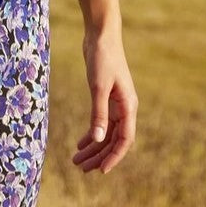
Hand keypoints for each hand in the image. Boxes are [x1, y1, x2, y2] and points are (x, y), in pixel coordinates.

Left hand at [72, 28, 137, 174]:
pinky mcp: (105, 98)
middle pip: (114, 140)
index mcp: (128, 107)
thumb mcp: (98, 87)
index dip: (114, 157)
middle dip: (99, 156)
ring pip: (106, 133)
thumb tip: (98, 139)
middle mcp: (125, 108)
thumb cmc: (103, 58)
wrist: (101, 36)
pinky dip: (91, 134)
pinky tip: (80, 144)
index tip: (101, 171)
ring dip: (93, 148)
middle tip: (82, 169)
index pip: (124, 140)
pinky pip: (100, 122)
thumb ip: (98, 113)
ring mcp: (116, 104)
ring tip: (77, 161)